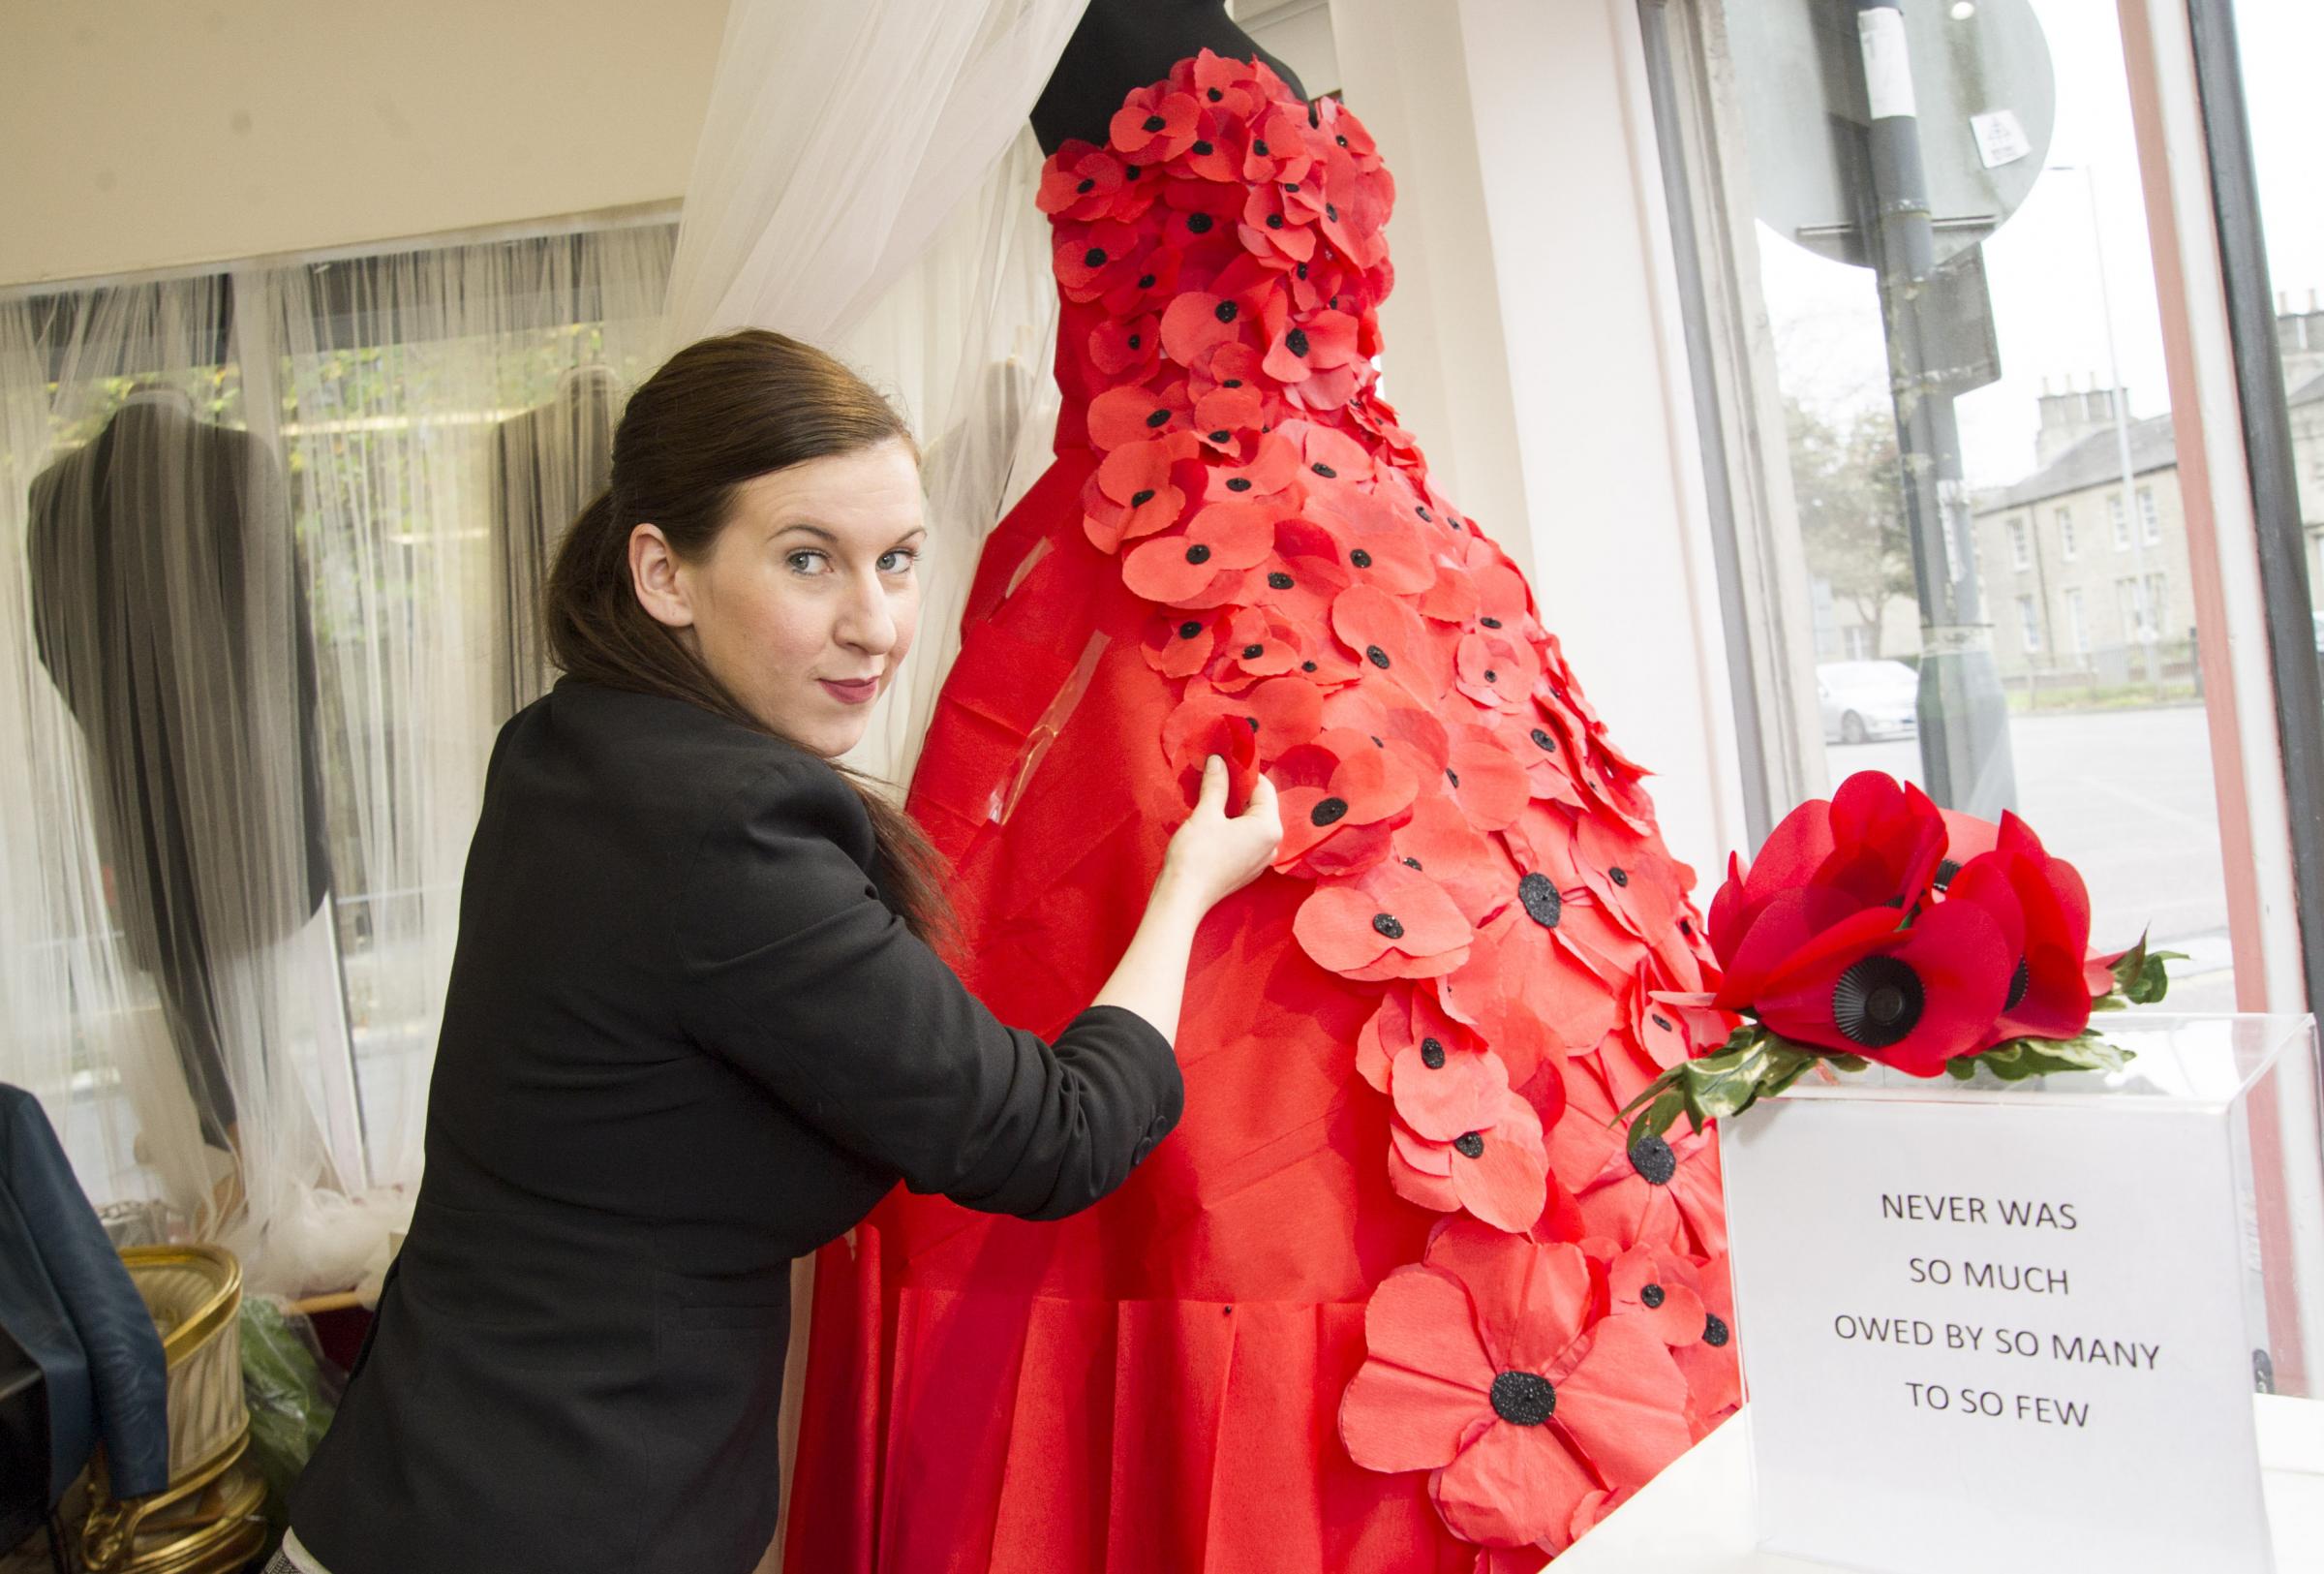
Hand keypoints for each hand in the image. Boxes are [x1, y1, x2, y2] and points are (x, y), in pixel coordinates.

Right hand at [1160, 755, 1281, 911]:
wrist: (1183, 898)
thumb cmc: (1196, 856)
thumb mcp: (1206, 813)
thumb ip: (1217, 784)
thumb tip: (1219, 761)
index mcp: (1269, 827)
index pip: (1264, 787)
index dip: (1244, 772)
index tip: (1225, 761)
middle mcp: (1272, 844)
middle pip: (1259, 805)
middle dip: (1238, 790)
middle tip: (1214, 777)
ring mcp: (1261, 859)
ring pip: (1251, 822)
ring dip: (1233, 808)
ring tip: (1210, 797)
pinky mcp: (1247, 869)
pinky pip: (1245, 839)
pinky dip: (1232, 826)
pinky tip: (1212, 821)